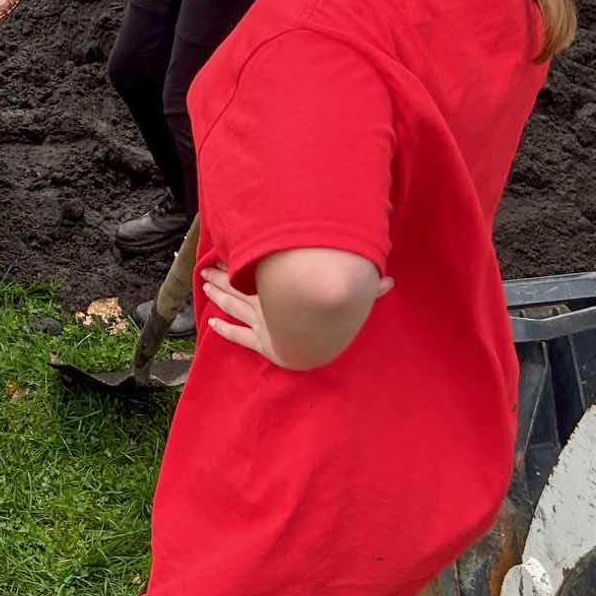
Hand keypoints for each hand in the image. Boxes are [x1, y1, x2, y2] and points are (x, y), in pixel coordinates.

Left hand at [199, 263, 392, 367]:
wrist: (321, 337)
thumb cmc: (335, 309)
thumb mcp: (354, 293)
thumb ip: (370, 288)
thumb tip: (391, 282)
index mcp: (284, 284)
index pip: (256, 270)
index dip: (241, 261)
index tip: (227, 251)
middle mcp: (269, 300)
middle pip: (238, 285)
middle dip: (221, 276)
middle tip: (206, 268)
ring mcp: (263, 322)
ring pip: (233, 305)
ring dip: (218, 294)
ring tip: (205, 284)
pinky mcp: (263, 344)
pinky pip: (239, 336)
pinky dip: (224, 330)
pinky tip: (211, 324)